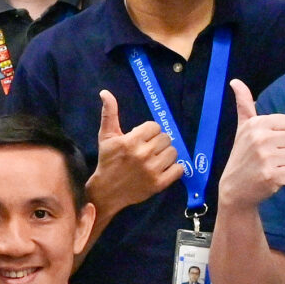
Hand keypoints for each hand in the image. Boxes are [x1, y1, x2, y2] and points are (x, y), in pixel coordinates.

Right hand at [88, 89, 182, 216]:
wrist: (107, 191)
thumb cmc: (108, 161)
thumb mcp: (106, 136)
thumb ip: (109, 114)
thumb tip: (105, 92)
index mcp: (131, 141)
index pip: (154, 127)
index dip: (149, 132)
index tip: (142, 139)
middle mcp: (143, 155)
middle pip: (166, 138)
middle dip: (158, 142)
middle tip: (150, 149)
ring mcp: (152, 170)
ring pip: (173, 152)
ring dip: (167, 154)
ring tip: (156, 159)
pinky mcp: (159, 184)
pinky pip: (179, 170)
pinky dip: (175, 168)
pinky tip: (164, 169)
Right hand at [215, 78, 284, 210]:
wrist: (235, 189)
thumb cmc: (242, 156)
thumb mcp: (242, 128)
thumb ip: (244, 104)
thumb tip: (235, 81)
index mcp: (257, 123)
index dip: (284, 136)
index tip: (270, 144)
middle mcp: (261, 138)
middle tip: (270, 158)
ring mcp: (266, 158)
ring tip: (271, 168)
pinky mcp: (271, 176)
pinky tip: (272, 179)